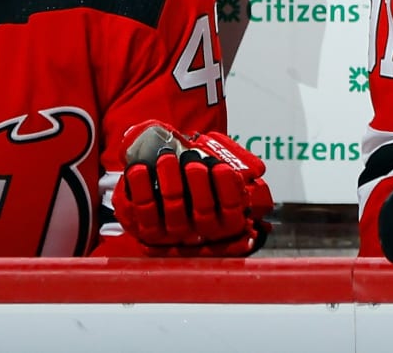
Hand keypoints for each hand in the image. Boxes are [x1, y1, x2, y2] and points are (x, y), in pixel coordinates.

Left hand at [113, 121, 272, 255]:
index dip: (226, 189)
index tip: (220, 167)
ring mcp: (172, 234)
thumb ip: (236, 168)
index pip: (231, 210)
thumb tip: (253, 167)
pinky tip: (139, 169)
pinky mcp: (146, 229)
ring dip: (171, 183)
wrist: (159, 188)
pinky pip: (143, 213)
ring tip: (167, 158)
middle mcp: (200, 233)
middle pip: (203, 213)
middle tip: (193, 163)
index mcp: (224, 222)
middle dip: (198, 185)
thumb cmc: (194, 179)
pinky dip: (140, 189)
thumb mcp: (218, 174)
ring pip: (174, 213)